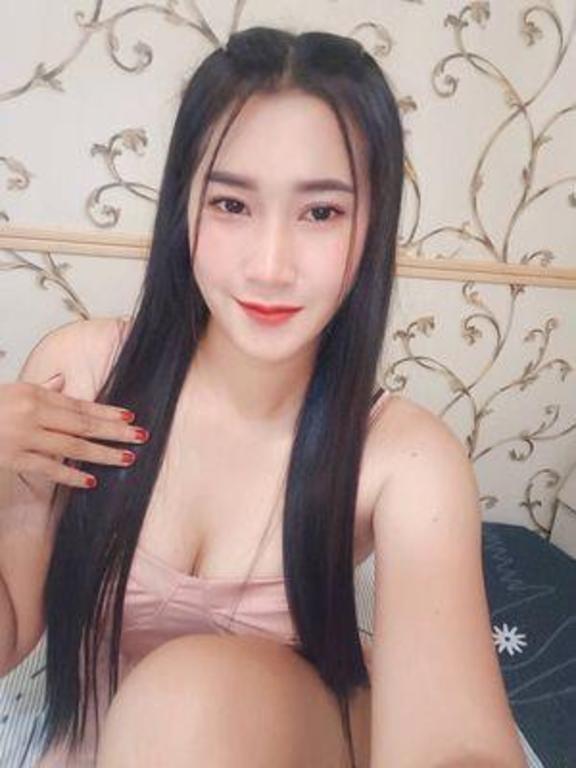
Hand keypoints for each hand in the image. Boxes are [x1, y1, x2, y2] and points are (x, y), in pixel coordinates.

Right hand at [0, 373, 148, 488]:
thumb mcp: (12, 391)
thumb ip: (41, 390)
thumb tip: (63, 382)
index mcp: (34, 394)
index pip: (79, 404)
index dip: (106, 411)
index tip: (130, 416)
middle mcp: (32, 413)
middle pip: (82, 424)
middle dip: (114, 431)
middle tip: (141, 436)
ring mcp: (22, 437)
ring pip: (71, 447)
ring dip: (101, 454)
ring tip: (126, 458)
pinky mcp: (12, 459)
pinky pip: (47, 469)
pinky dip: (70, 475)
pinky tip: (92, 481)